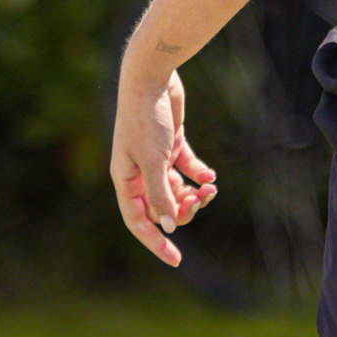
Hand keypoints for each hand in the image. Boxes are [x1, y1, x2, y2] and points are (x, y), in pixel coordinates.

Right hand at [110, 66, 216, 268]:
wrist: (152, 77)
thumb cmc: (145, 119)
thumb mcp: (153, 161)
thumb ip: (161, 195)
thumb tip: (168, 227)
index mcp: (125, 180)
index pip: (139, 221)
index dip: (155, 242)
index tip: (176, 260)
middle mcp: (138, 173)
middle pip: (162, 206)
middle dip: (184, 210)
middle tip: (202, 201)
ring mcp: (155, 158)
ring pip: (176, 189)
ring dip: (194, 194)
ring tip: (210, 189)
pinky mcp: (171, 143)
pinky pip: (186, 168)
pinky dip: (198, 174)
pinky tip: (210, 177)